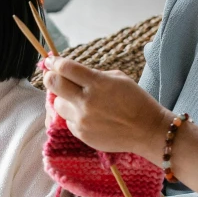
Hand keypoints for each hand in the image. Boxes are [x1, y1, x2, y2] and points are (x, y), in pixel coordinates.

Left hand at [42, 56, 170, 158]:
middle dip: (50, 77)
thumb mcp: (118, 78)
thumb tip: (72, 73)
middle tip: (52, 75)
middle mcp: (86, 102)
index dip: (54, 62)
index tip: (51, 61)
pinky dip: (73, 115)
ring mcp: (82, 120)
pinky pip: (68, 120)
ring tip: (76, 99)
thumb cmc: (135, 100)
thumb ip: (93, 75)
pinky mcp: (82, 135)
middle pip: (53, 84)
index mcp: (97, 83)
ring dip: (63, 98)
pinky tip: (88, 115)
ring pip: (58, 104)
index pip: (66, 68)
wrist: (147, 130)